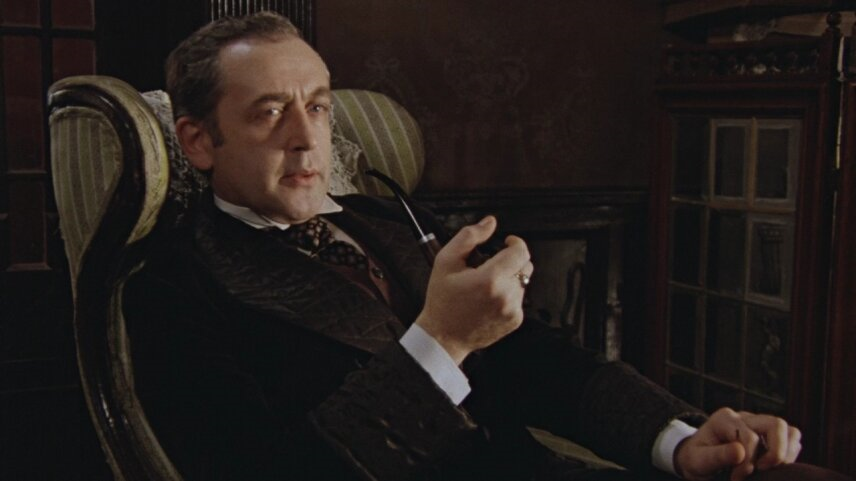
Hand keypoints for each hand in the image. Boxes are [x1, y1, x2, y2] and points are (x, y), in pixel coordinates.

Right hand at [415, 216, 532, 364]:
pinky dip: (508, 294)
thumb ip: (469, 236)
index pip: (520, 251)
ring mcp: (512, 310)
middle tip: (490, 265)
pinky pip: (519, 298)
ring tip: (486, 285)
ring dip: (510, 277)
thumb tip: (489, 223)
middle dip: (511, 260)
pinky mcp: (515, 320)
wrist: (443, 336)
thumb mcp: (446, 261)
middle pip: (525, 265)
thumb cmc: (442, 301)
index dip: (515, 242)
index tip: (507, 242)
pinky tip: (489, 299)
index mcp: (490, 279)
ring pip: (523, 281)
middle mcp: (506, 296)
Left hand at [674, 408, 801, 480]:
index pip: (749, 437)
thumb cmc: (696, 460)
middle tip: (761, 471)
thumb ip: (717, 456)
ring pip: (789, 430)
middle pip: (776, 424)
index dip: (747, 462)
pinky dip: (789, 454)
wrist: (696, 459)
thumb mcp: (698, 461)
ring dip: (785, 453)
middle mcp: (744, 417)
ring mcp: (758, 424)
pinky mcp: (768, 435)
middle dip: (775, 452)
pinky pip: (792, 439)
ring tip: (768, 470)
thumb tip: (740, 451)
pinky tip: (772, 468)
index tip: (736, 479)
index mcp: (724, 419)